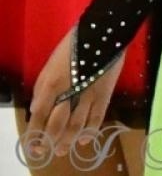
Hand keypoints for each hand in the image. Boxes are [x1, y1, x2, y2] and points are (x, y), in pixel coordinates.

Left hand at [26, 28, 125, 159]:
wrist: (104, 32)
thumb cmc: (74, 45)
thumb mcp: (51, 64)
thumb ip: (43, 87)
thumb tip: (37, 108)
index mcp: (51, 83)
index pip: (39, 114)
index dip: (35, 131)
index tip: (33, 143)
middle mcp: (67, 93)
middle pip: (56, 124)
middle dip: (49, 140)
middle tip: (46, 151)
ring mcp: (87, 94)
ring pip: (76, 125)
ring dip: (68, 140)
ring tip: (62, 150)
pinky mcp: (104, 94)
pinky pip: (97, 117)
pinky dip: (91, 130)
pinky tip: (85, 139)